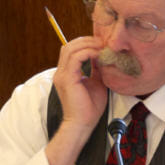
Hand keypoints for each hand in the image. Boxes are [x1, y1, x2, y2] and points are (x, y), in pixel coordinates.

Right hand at [47, 36, 108, 164]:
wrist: (82, 124)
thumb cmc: (89, 108)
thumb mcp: (96, 82)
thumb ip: (97, 69)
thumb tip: (103, 56)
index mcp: (66, 73)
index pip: (71, 50)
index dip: (86, 43)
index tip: (102, 44)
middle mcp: (60, 72)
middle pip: (69, 46)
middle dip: (87, 41)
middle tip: (103, 42)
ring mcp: (62, 75)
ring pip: (71, 49)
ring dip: (88, 45)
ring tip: (102, 47)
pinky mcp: (67, 79)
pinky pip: (76, 58)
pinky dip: (88, 53)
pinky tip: (99, 55)